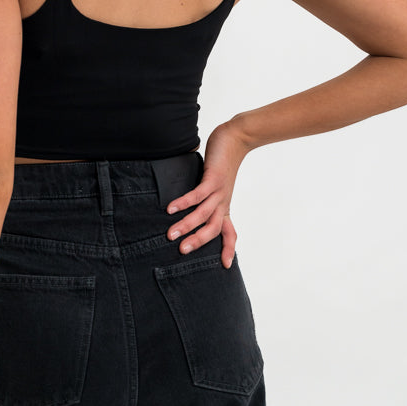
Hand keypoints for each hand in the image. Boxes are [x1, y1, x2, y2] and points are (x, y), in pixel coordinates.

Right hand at [165, 121, 251, 267]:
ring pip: (203, 214)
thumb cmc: (223, 162)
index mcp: (224, 206)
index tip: (225, 265)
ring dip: (187, 225)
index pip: (229, 233)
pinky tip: (171, 208)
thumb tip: (190, 205)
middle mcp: (223, 202)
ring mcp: (219, 191)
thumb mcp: (216, 184)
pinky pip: (198, 195)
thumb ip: (206, 196)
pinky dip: (184, 202)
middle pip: (213, 229)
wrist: (236, 139)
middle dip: (198, 241)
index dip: (228, 249)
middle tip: (182, 252)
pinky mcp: (213, 179)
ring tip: (170, 234)